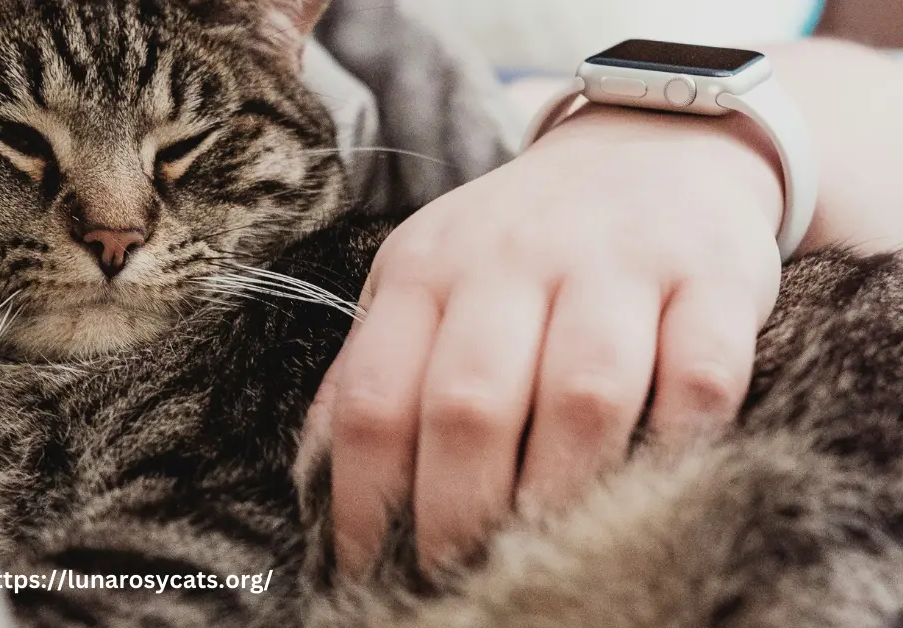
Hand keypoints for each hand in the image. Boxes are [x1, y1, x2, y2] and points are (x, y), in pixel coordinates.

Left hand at [299, 105, 786, 575]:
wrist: (650, 140)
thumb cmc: (521, 240)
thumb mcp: (426, 278)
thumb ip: (375, 365)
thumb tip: (319, 475)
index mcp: (426, 270)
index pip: (375, 397)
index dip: (362, 498)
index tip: (366, 565)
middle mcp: (513, 260)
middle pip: (470, 404)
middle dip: (457, 512)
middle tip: (457, 575)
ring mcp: (616, 264)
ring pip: (582, 394)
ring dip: (562, 492)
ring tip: (547, 553)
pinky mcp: (710, 276)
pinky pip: (699, 375)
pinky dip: (678, 443)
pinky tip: (655, 484)